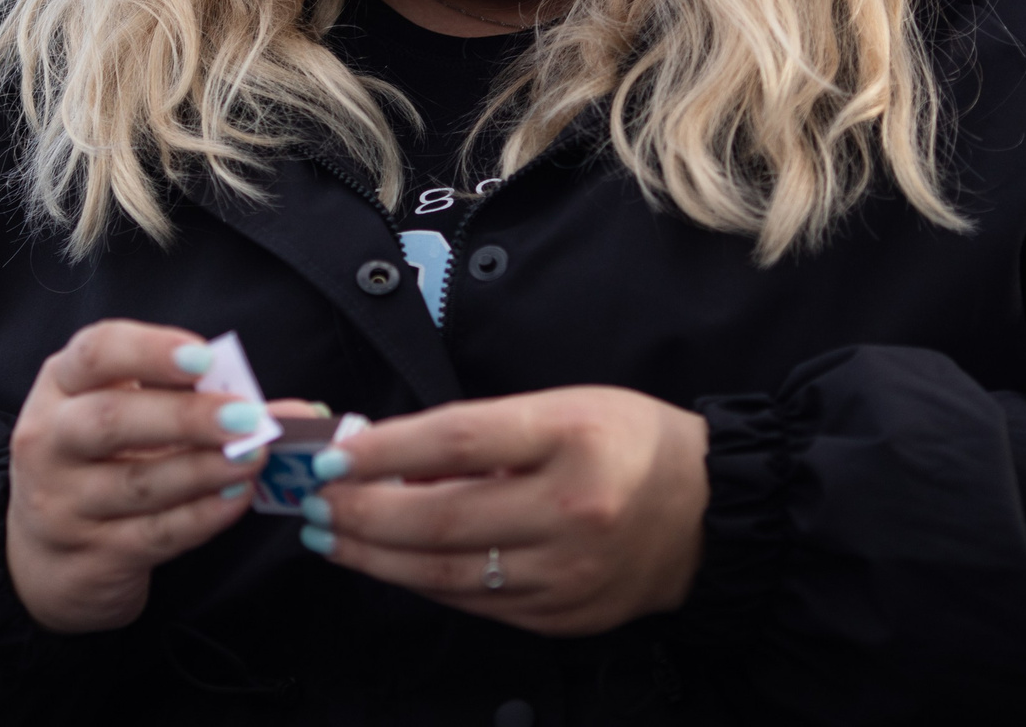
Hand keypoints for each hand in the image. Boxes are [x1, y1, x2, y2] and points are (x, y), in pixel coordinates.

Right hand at [5, 320, 275, 632]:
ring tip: (255, 457)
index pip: (96, 353)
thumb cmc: (101, 462)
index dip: (150, 351)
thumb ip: (201, 399)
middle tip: (246, 417)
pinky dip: (202, 516)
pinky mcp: (90, 555)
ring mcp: (63, 503)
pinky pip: (155, 534)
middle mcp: (49, 440)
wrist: (45, 555)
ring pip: (138, 483)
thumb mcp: (131, 415)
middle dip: (185, 417)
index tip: (205, 358)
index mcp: (60, 386)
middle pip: (110, 421)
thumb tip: (295, 411)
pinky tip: (237, 499)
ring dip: (205, 469)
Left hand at [297, 385, 708, 635]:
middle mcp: (572, 510)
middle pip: (442, 518)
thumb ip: (482, 431)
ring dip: (376, 557)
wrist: (711, 513)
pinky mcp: (563, 617)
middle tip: (313, 501)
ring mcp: (568, 573)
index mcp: (572, 438)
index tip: (335, 452)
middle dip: (362, 513)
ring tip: (329, 536)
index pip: (458, 440)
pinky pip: (475, 603)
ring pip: (448, 573)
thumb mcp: (563, 407)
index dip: (386, 450)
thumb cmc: (630, 442)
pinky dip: (423, 582)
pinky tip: (389, 564)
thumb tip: (389, 452)